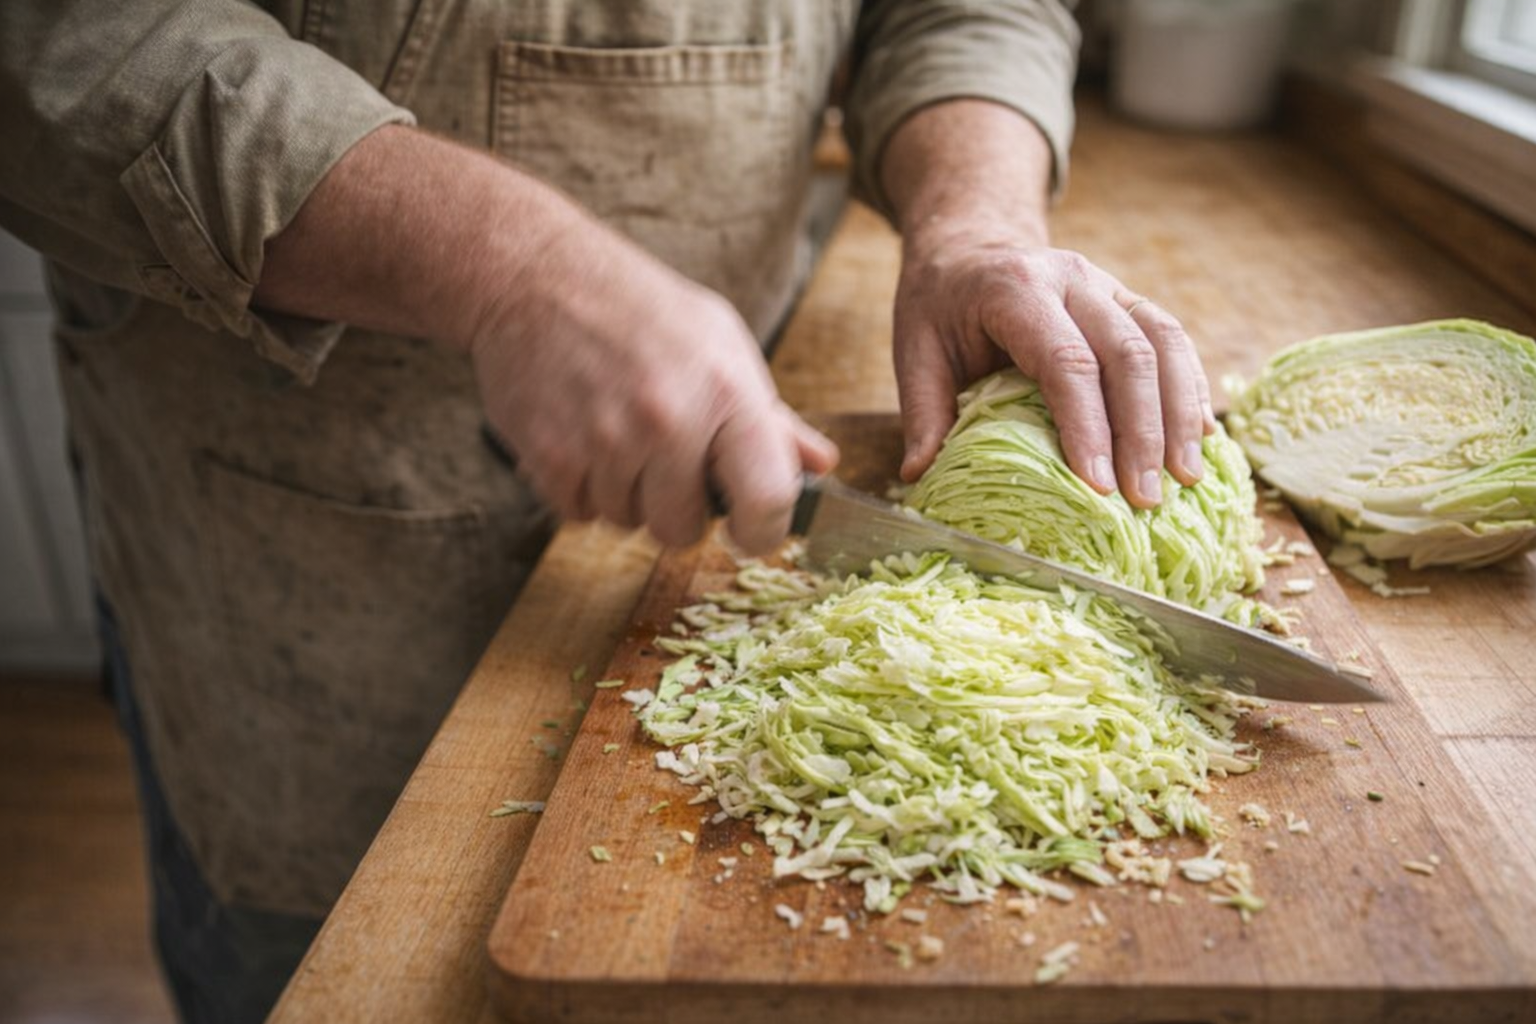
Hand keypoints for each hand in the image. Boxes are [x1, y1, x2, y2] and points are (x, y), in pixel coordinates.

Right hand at [254, 126, 832, 552]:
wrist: (535, 275)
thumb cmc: (639, 309)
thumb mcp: (720, 342)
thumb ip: (770, 415)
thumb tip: (820, 466)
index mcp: (727, 391)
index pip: (768, 499)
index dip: (764, 530)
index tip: (752, 528)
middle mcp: (670, 421)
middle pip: (684, 531)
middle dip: (678, 509)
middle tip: (664, 460)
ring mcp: (606, 442)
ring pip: (627, 524)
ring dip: (625, 495)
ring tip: (617, 433)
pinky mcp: (551, 456)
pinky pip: (578, 514)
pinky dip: (581, 489)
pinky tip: (582, 436)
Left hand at [894, 232, 1214, 507]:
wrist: (969, 246)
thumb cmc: (940, 305)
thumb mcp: (914, 349)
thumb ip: (923, 411)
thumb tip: (920, 476)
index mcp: (1016, 289)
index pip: (1066, 361)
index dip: (1088, 426)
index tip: (1099, 486)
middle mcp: (1072, 278)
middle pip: (1127, 355)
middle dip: (1143, 433)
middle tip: (1147, 500)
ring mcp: (1109, 284)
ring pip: (1164, 343)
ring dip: (1180, 415)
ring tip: (1186, 478)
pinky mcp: (1130, 299)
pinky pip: (1173, 339)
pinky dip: (1191, 388)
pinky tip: (1201, 437)